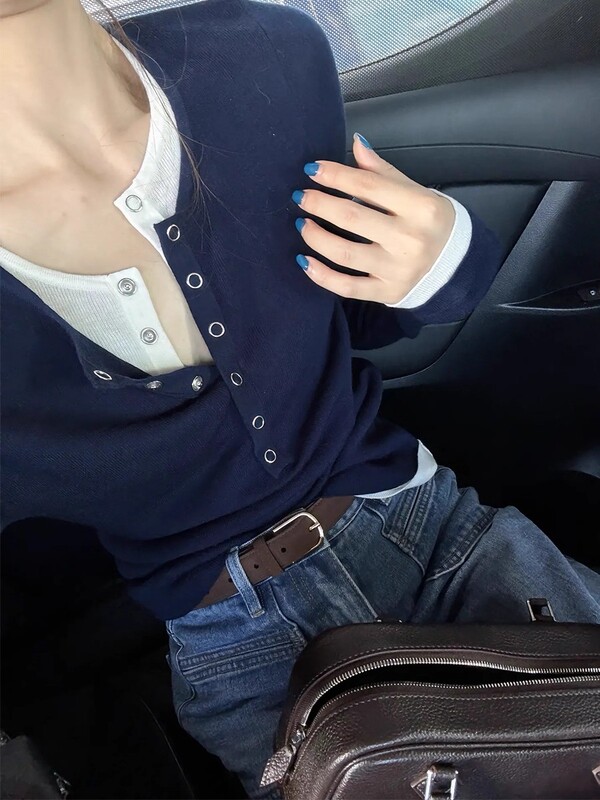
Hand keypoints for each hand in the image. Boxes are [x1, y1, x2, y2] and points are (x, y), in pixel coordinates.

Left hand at [292, 132, 454, 304]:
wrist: (455, 263)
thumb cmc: (430, 222)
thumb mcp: (415, 192)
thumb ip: (383, 172)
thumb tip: (357, 143)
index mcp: (419, 207)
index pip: (368, 185)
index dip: (335, 176)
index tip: (312, 170)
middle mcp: (409, 239)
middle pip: (352, 217)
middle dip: (319, 204)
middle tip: (301, 197)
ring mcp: (397, 269)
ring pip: (345, 253)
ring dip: (316, 237)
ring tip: (303, 225)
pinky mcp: (388, 292)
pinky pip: (347, 287)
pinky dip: (322, 276)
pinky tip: (305, 262)